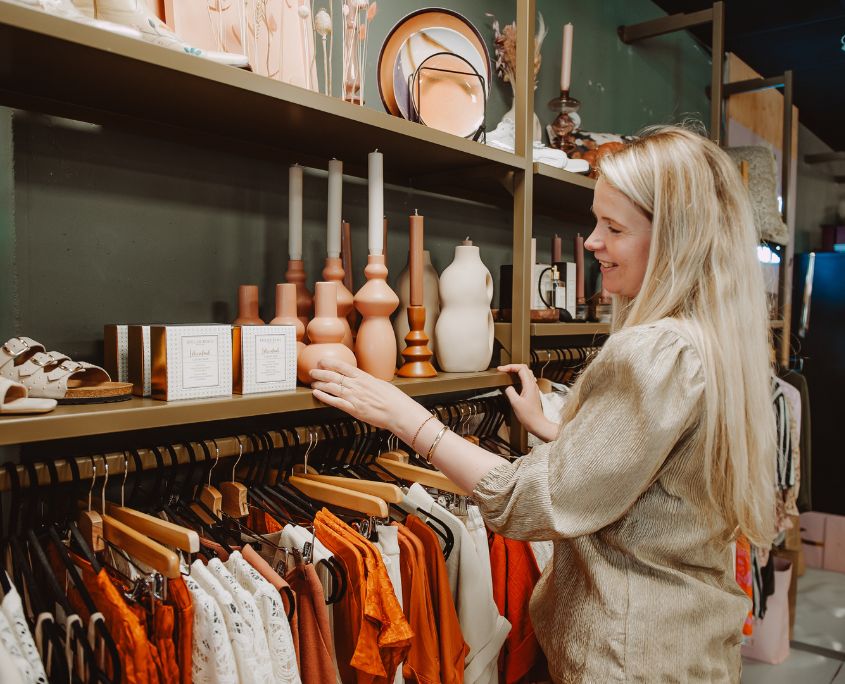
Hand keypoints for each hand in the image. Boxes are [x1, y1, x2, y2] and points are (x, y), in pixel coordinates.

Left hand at [309, 359, 429, 433]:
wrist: (399, 411)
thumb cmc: (394, 399)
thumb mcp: (380, 384)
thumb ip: (367, 382)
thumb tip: (361, 380)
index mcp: (364, 377)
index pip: (343, 366)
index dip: (330, 363)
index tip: (322, 361)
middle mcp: (357, 385)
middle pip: (334, 376)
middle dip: (320, 372)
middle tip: (312, 371)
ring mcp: (354, 397)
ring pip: (331, 387)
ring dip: (320, 384)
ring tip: (312, 382)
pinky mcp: (353, 409)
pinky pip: (335, 402)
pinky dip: (324, 397)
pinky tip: (317, 394)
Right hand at [497, 364, 558, 441]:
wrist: (537, 423)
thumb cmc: (528, 415)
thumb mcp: (515, 403)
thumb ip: (510, 391)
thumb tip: (508, 387)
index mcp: (529, 385)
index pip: (521, 368)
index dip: (510, 366)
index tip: (501, 369)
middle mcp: (533, 385)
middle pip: (524, 368)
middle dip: (513, 367)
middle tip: (503, 370)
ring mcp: (533, 388)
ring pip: (526, 373)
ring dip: (516, 371)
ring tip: (507, 373)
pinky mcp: (532, 392)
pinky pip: (526, 380)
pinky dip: (519, 377)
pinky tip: (514, 382)